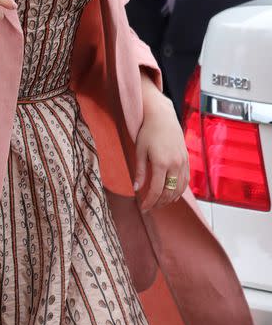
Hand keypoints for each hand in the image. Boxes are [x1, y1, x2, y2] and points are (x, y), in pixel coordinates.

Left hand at [133, 76, 188, 212]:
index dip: (149, 202)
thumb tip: (136, 189)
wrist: (162, 116)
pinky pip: (185, 180)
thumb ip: (139, 171)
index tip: (143, 208)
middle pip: (169, 192)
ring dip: (170, 199)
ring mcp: (183, 162)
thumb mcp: (139, 151)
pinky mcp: (186, 159)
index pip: (156, 190)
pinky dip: (179, 190)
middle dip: (159, 203)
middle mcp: (175, 164)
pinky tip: (172, 194)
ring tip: (160, 203)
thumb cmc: (148, 131)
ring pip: (179, 188)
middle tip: (150, 207)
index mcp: (161, 163)